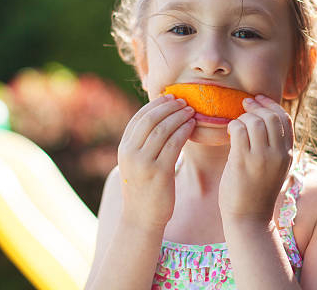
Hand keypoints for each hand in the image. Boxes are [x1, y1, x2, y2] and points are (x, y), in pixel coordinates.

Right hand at [117, 94, 195, 230]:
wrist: (141, 219)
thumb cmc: (143, 189)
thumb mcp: (136, 164)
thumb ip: (142, 144)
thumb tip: (158, 120)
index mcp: (123, 149)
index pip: (138, 118)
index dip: (155, 105)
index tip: (170, 97)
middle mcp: (130, 154)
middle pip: (150, 120)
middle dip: (168, 107)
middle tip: (183, 101)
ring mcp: (144, 163)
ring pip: (163, 130)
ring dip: (179, 116)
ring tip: (191, 111)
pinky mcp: (159, 172)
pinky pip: (174, 144)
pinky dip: (184, 131)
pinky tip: (192, 126)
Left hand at [219, 94, 293, 224]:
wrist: (249, 219)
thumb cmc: (256, 192)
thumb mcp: (274, 168)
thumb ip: (274, 146)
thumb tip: (263, 120)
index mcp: (287, 154)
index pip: (285, 119)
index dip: (271, 104)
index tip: (258, 99)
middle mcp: (278, 154)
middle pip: (271, 116)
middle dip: (255, 107)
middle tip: (244, 106)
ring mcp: (261, 158)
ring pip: (254, 121)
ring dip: (242, 118)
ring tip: (236, 126)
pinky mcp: (243, 162)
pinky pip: (239, 130)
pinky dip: (232, 125)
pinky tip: (229, 132)